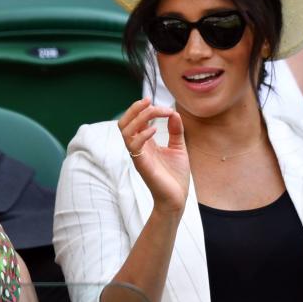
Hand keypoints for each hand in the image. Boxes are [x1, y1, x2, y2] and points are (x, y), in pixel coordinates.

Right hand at [118, 98, 189, 213]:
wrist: (177, 198)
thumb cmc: (176, 176)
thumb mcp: (178, 148)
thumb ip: (176, 131)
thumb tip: (174, 113)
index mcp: (145, 143)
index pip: (134, 120)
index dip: (143, 108)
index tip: (160, 104)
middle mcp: (138, 148)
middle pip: (124, 122)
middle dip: (135, 109)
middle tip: (151, 102)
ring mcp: (138, 156)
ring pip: (125, 131)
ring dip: (139, 117)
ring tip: (155, 113)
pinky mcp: (141, 165)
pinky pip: (133, 145)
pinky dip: (142, 133)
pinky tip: (155, 129)